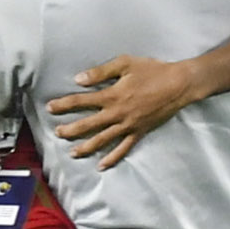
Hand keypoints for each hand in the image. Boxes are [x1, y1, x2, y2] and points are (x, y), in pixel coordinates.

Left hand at [47, 54, 200, 166]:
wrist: (179, 84)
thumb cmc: (152, 70)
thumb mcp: (125, 63)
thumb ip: (100, 72)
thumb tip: (79, 79)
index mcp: (112, 95)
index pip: (82, 101)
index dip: (64, 104)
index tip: (50, 108)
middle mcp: (117, 114)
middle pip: (88, 125)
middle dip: (70, 129)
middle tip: (56, 133)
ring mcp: (128, 126)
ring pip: (102, 140)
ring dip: (86, 147)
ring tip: (72, 153)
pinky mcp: (139, 132)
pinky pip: (123, 148)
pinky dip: (112, 158)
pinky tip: (101, 165)